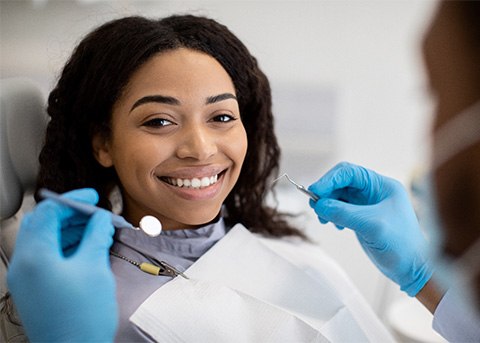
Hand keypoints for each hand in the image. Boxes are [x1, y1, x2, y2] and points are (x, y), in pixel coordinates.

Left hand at [7, 188, 117, 341]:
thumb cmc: (82, 317)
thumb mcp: (94, 267)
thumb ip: (96, 236)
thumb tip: (101, 219)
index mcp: (34, 256)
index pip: (48, 212)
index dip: (72, 200)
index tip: (92, 197)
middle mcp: (24, 265)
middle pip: (43, 224)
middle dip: (71, 215)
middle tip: (95, 214)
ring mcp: (27, 278)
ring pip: (45, 240)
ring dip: (70, 230)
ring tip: (96, 230)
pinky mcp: (34, 288)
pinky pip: (46, 256)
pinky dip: (66, 246)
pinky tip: (87, 247)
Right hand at [308, 162, 432, 295]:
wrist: (412, 269)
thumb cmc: (402, 246)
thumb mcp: (371, 226)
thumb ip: (343, 213)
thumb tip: (319, 205)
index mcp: (381, 186)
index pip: (349, 173)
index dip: (329, 179)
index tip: (314, 191)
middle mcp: (373, 192)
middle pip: (341, 183)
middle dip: (326, 192)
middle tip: (315, 206)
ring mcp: (367, 205)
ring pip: (338, 196)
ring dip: (327, 204)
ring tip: (324, 219)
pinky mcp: (361, 218)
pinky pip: (340, 209)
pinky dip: (332, 214)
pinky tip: (335, 224)